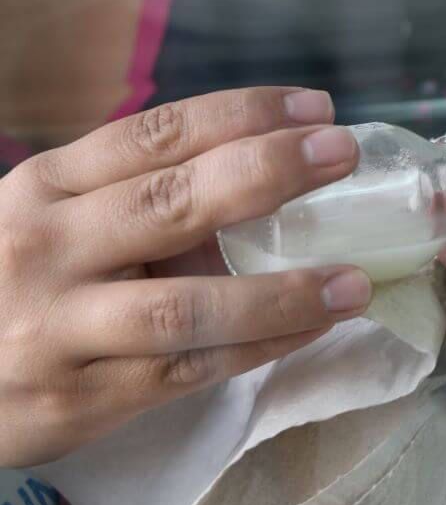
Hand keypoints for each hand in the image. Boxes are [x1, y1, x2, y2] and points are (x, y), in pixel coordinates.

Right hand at [0, 87, 370, 466]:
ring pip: (186, 307)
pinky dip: (259, 348)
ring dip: (281, 293)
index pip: (155, 135)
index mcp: (48, 187)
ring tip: (354, 281)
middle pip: (171, 203)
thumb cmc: (18, 281)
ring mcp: (61, 328)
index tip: (315, 107)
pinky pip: (189, 369)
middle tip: (342, 154)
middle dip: (267, 173)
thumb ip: (139, 198)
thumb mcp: (57, 221)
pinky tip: (311, 330)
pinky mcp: (80, 397)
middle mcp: (47, 248)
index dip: (241, 115)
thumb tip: (264, 178)